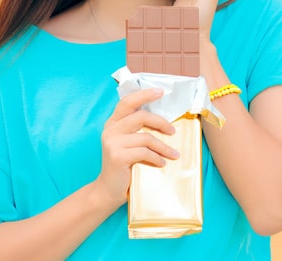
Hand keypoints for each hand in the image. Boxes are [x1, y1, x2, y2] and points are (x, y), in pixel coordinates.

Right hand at [95, 88, 179, 204]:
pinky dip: (157, 157)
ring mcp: (112, 143)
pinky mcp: (117, 156)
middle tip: (173, 131)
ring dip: (163, 146)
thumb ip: (136, 130)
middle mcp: (110, 130)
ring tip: (174, 154)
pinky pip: (144, 152)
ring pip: (145, 137)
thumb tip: (163, 121)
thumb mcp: (127, 144)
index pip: (127, 102)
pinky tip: (162, 163)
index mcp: (113, 123)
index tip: (160, 91)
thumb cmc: (123, 166)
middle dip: (160, 122)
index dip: (144, 95)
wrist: (107, 190)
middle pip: (140, 116)